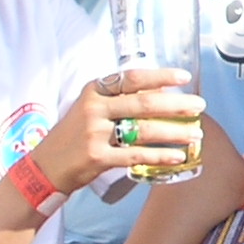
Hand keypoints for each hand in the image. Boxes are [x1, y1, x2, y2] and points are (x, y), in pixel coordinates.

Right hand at [29, 67, 201, 193]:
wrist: (44, 167)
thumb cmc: (74, 136)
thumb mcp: (91, 109)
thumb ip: (120, 99)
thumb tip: (161, 90)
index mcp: (94, 90)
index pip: (131, 77)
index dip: (160, 76)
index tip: (184, 77)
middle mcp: (94, 108)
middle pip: (143, 103)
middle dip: (176, 104)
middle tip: (199, 107)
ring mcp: (94, 133)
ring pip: (143, 129)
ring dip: (174, 131)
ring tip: (196, 134)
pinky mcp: (97, 157)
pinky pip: (136, 155)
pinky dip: (159, 155)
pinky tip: (178, 156)